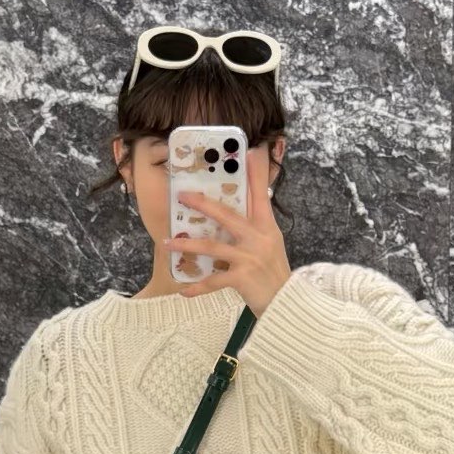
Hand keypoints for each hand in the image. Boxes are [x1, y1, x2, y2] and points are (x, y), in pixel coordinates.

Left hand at [164, 160, 291, 316]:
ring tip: (167, 244)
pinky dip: (198, 288)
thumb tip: (242, 209)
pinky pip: (214, 281)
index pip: (260, 193)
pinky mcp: (242, 278)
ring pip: (212, 247)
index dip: (254, 172)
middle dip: (202, 204)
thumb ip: (257, 225)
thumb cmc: (275, 272)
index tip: (248, 151)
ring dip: (187, 246)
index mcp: (266, 225)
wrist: (285, 303)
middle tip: (182, 196)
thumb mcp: (271, 242)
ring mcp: (249, 257)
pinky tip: (184, 291)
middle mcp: (257, 237)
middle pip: (226, 214)